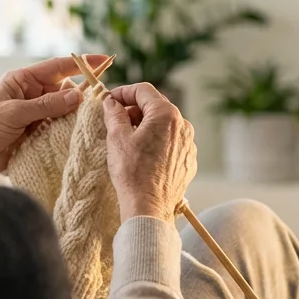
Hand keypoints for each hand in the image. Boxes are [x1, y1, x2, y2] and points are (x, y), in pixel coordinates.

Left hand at [0, 54, 109, 171]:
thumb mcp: (14, 113)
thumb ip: (45, 105)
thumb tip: (77, 96)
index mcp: (22, 80)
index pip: (57, 67)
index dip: (81, 63)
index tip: (104, 60)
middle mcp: (31, 94)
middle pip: (64, 89)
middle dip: (82, 94)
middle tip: (102, 101)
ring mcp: (34, 114)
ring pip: (64, 110)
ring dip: (76, 115)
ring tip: (94, 120)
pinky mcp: (36, 132)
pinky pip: (58, 127)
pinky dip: (68, 129)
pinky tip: (80, 133)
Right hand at [101, 83, 196, 222]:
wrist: (149, 207)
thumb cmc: (132, 173)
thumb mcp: (117, 138)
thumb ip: (114, 114)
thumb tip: (111, 102)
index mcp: (166, 114)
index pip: (144, 90)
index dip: (124, 92)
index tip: (110, 101)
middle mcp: (183, 125)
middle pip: (156, 105)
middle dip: (134, 108)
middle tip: (116, 119)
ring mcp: (188, 144)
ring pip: (164, 124)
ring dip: (145, 125)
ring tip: (128, 138)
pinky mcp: (188, 160)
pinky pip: (171, 142)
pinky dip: (156, 141)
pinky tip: (142, 154)